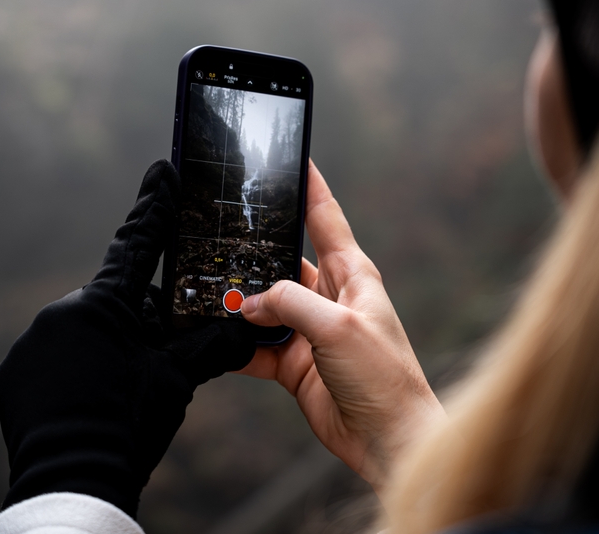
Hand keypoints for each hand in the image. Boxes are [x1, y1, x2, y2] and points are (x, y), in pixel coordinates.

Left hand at [0, 160, 255, 517]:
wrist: (72, 478)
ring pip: (85, 331)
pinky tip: (94, 397)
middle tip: (158, 352)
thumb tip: (247, 330)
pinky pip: (55, 357)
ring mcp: (33, 342)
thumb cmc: (126, 424)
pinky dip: (77, 368)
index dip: (154, 207)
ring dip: (107, 347)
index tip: (162, 171)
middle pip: (114, 303)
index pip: (136, 245)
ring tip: (125, 387)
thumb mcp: (174, 381)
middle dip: (137, 320)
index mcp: (102, 305)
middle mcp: (61, 313)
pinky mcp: (17, 372)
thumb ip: (209, 347)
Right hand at [238, 161, 443, 491]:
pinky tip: (215, 339)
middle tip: (220, 235)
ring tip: (210, 294)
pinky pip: (256, 346)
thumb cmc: (385, 377)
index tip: (291, 157)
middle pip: (283, 260)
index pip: (325, 217)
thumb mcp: (338, 327)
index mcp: (352, 274)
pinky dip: (236, 344)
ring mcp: (310, 330)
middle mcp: (329, 297)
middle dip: (255, 251)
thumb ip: (289, 304)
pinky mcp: (294, 363)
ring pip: (263, 304)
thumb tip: (247, 303)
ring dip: (239, 304)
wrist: (389, 440)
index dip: (308, 186)